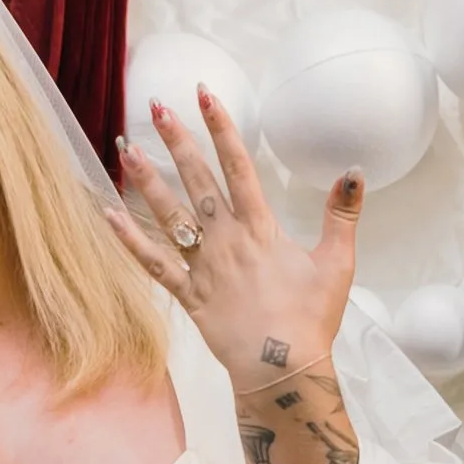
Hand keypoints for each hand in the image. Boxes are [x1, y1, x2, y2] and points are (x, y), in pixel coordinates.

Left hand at [112, 87, 362, 393]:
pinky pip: (153, 264)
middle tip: (157, 105)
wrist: (281, 369)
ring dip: (147, 180)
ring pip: (169, 215)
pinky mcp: (188, 295)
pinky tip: (108, 215)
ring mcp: (203, 267)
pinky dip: (130, 240)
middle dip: (177, 140)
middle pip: (197, 180)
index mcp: (261, 228)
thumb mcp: (337, 263)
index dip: (222, 127)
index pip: (239, 166)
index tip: (205, 94)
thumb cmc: (311, 318)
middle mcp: (226, 240)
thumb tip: (355, 172)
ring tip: (125, 147)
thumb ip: (343, 214)